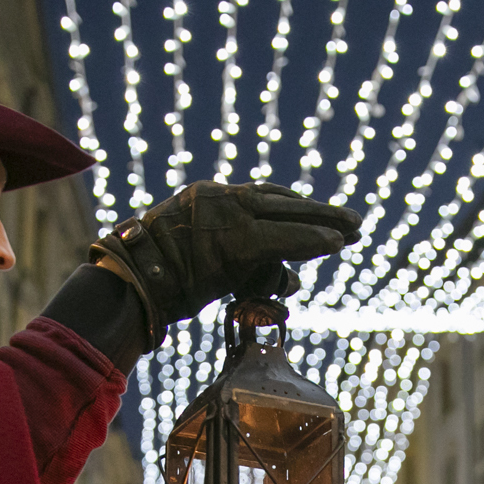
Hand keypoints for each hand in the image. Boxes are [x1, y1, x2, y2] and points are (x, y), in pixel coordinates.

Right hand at [90, 182, 362, 345]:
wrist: (129, 287)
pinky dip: (309, 239)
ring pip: (283, 213)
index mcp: (206, 200)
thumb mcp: (205, 269)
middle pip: (278, 200)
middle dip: (317, 211)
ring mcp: (223, 215)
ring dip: (322, 221)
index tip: (321, 215)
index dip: (294, 206)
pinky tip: (335, 243)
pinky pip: (279, 238)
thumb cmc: (159, 285)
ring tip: (354, 230)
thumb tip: (291, 282)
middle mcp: (217, 198)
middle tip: (353, 221)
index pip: (260, 197)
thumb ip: (247, 270)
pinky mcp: (232, 240)